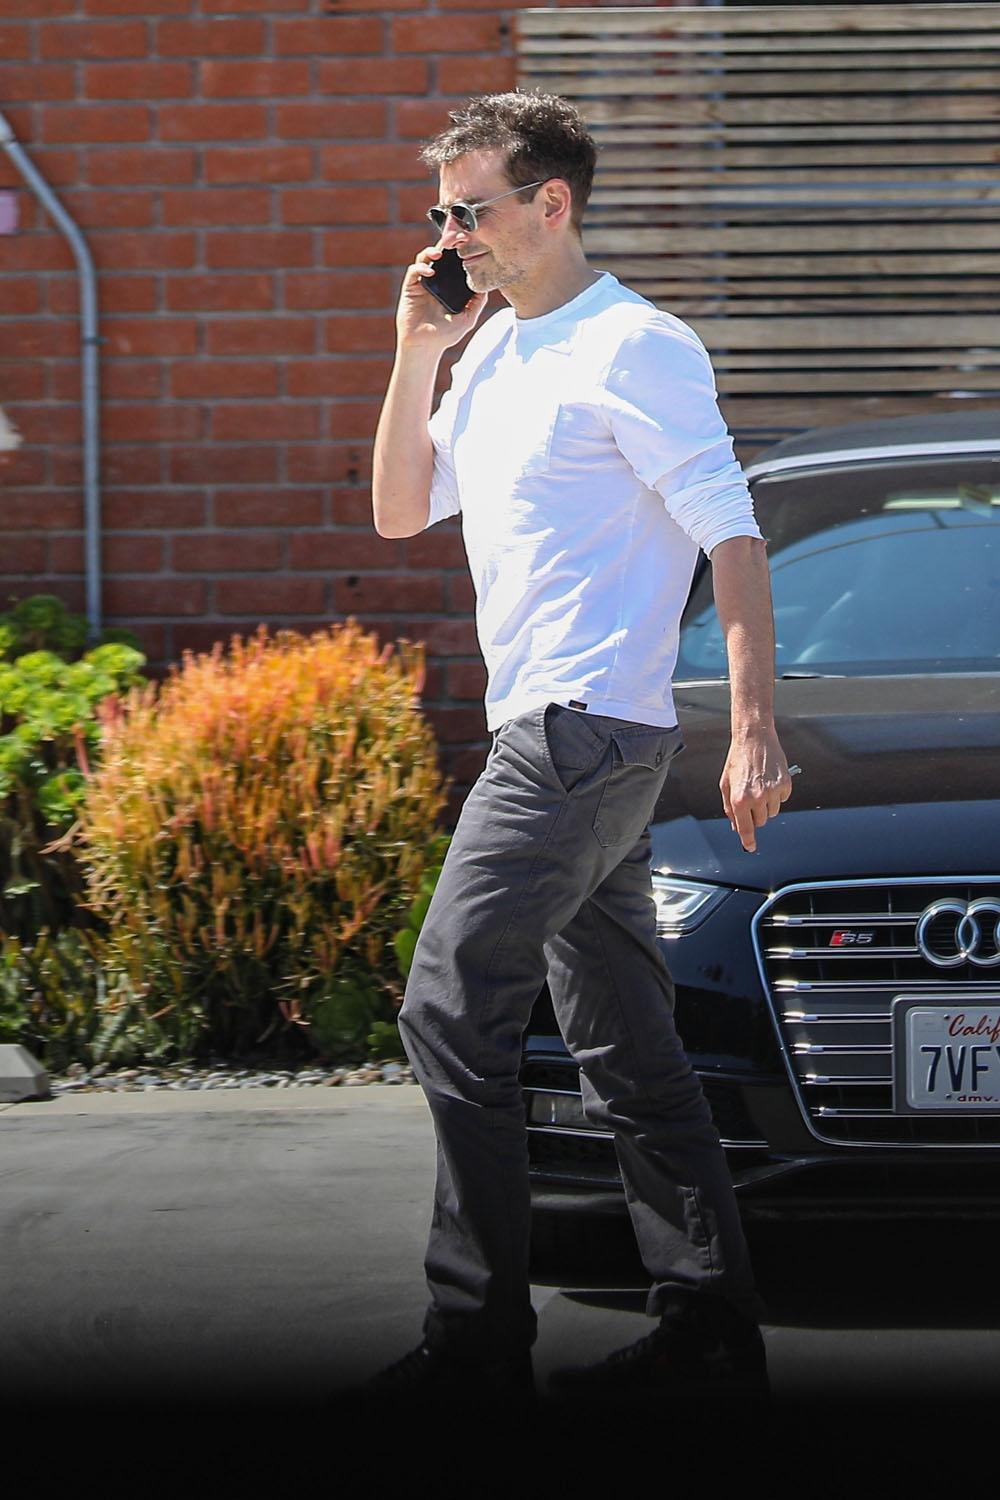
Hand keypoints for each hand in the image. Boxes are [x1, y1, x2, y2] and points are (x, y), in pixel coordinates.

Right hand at [396, 245, 486, 349]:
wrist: (425, 347)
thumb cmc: (445, 335)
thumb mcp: (468, 318)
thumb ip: (477, 302)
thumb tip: (488, 287)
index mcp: (449, 286)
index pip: (454, 263)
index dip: (459, 252)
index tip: (469, 243)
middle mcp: (435, 281)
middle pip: (440, 256)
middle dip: (447, 245)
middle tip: (456, 238)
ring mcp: (422, 283)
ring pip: (425, 258)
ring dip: (432, 251)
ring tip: (440, 253)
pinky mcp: (410, 288)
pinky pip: (414, 271)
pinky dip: (421, 267)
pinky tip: (430, 271)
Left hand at [719, 729, 792, 852]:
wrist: (754, 738)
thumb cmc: (737, 760)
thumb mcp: (725, 784)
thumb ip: (729, 807)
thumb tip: (736, 825)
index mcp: (739, 799)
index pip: (746, 828)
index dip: (748, 840)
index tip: (750, 847)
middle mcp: (757, 798)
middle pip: (761, 822)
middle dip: (755, 815)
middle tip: (751, 798)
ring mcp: (773, 791)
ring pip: (772, 813)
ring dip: (766, 805)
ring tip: (759, 786)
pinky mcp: (785, 784)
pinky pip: (783, 800)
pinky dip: (777, 794)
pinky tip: (769, 780)